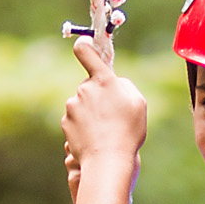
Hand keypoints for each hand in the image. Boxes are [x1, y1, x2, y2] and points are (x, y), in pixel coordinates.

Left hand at [61, 36, 147, 187]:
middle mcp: (84, 90)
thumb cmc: (128, 131)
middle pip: (90, 86)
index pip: (85, 52)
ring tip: (107, 131)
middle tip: (114, 114)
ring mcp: (72, 107)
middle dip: (99, 96)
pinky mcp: (66, 123)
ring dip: (92, 113)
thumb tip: (113, 83)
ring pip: (83, 104)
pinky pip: (76, 120)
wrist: (107, 160)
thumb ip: (124, 85)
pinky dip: (84, 127)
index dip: (84, 45)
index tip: (85, 43)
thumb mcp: (138, 102)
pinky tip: (96, 138)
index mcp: (102, 80)